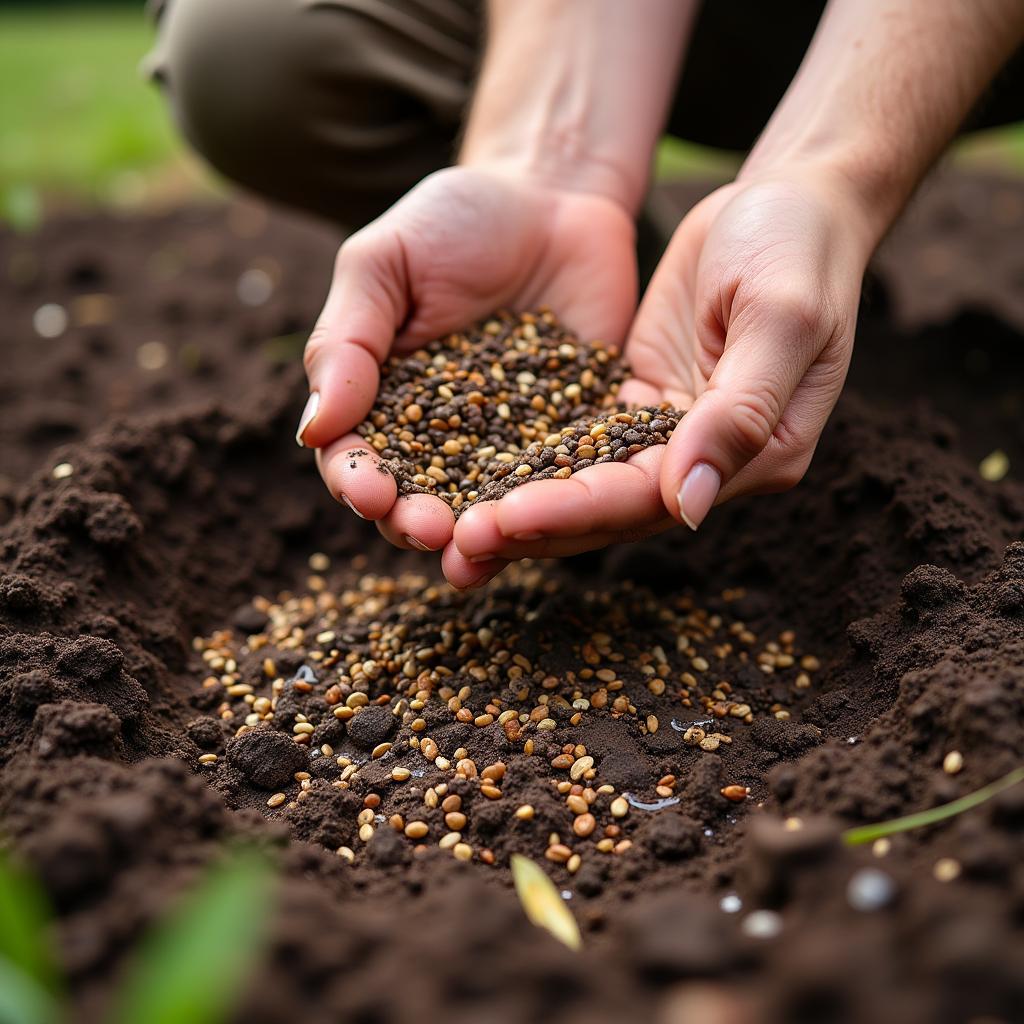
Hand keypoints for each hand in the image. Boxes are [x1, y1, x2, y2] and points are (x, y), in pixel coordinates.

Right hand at [297, 165, 637, 587]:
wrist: (555, 196)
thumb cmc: (455, 220)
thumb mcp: (385, 262)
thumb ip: (347, 340)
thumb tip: (314, 429)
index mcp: (385, 404)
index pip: (359, 459)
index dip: (359, 482)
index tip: (370, 491)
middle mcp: (445, 439)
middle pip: (420, 500)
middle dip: (416, 523)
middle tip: (428, 530)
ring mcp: (511, 444)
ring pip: (489, 508)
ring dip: (481, 537)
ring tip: (477, 549)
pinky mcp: (575, 437)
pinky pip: (565, 480)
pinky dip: (557, 508)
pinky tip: (553, 523)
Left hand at [449, 168, 873, 568]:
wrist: (788, 198)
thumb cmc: (798, 247)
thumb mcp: (779, 317)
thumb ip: (740, 411)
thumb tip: (690, 507)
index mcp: (759, 453)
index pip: (652, 498)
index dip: (577, 511)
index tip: (504, 517)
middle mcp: (710, 459)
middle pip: (609, 507)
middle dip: (533, 524)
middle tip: (457, 539)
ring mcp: (669, 434)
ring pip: (584, 484)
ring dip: (521, 505)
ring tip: (448, 524)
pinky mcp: (634, 402)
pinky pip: (574, 441)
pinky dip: (527, 461)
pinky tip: (469, 473)